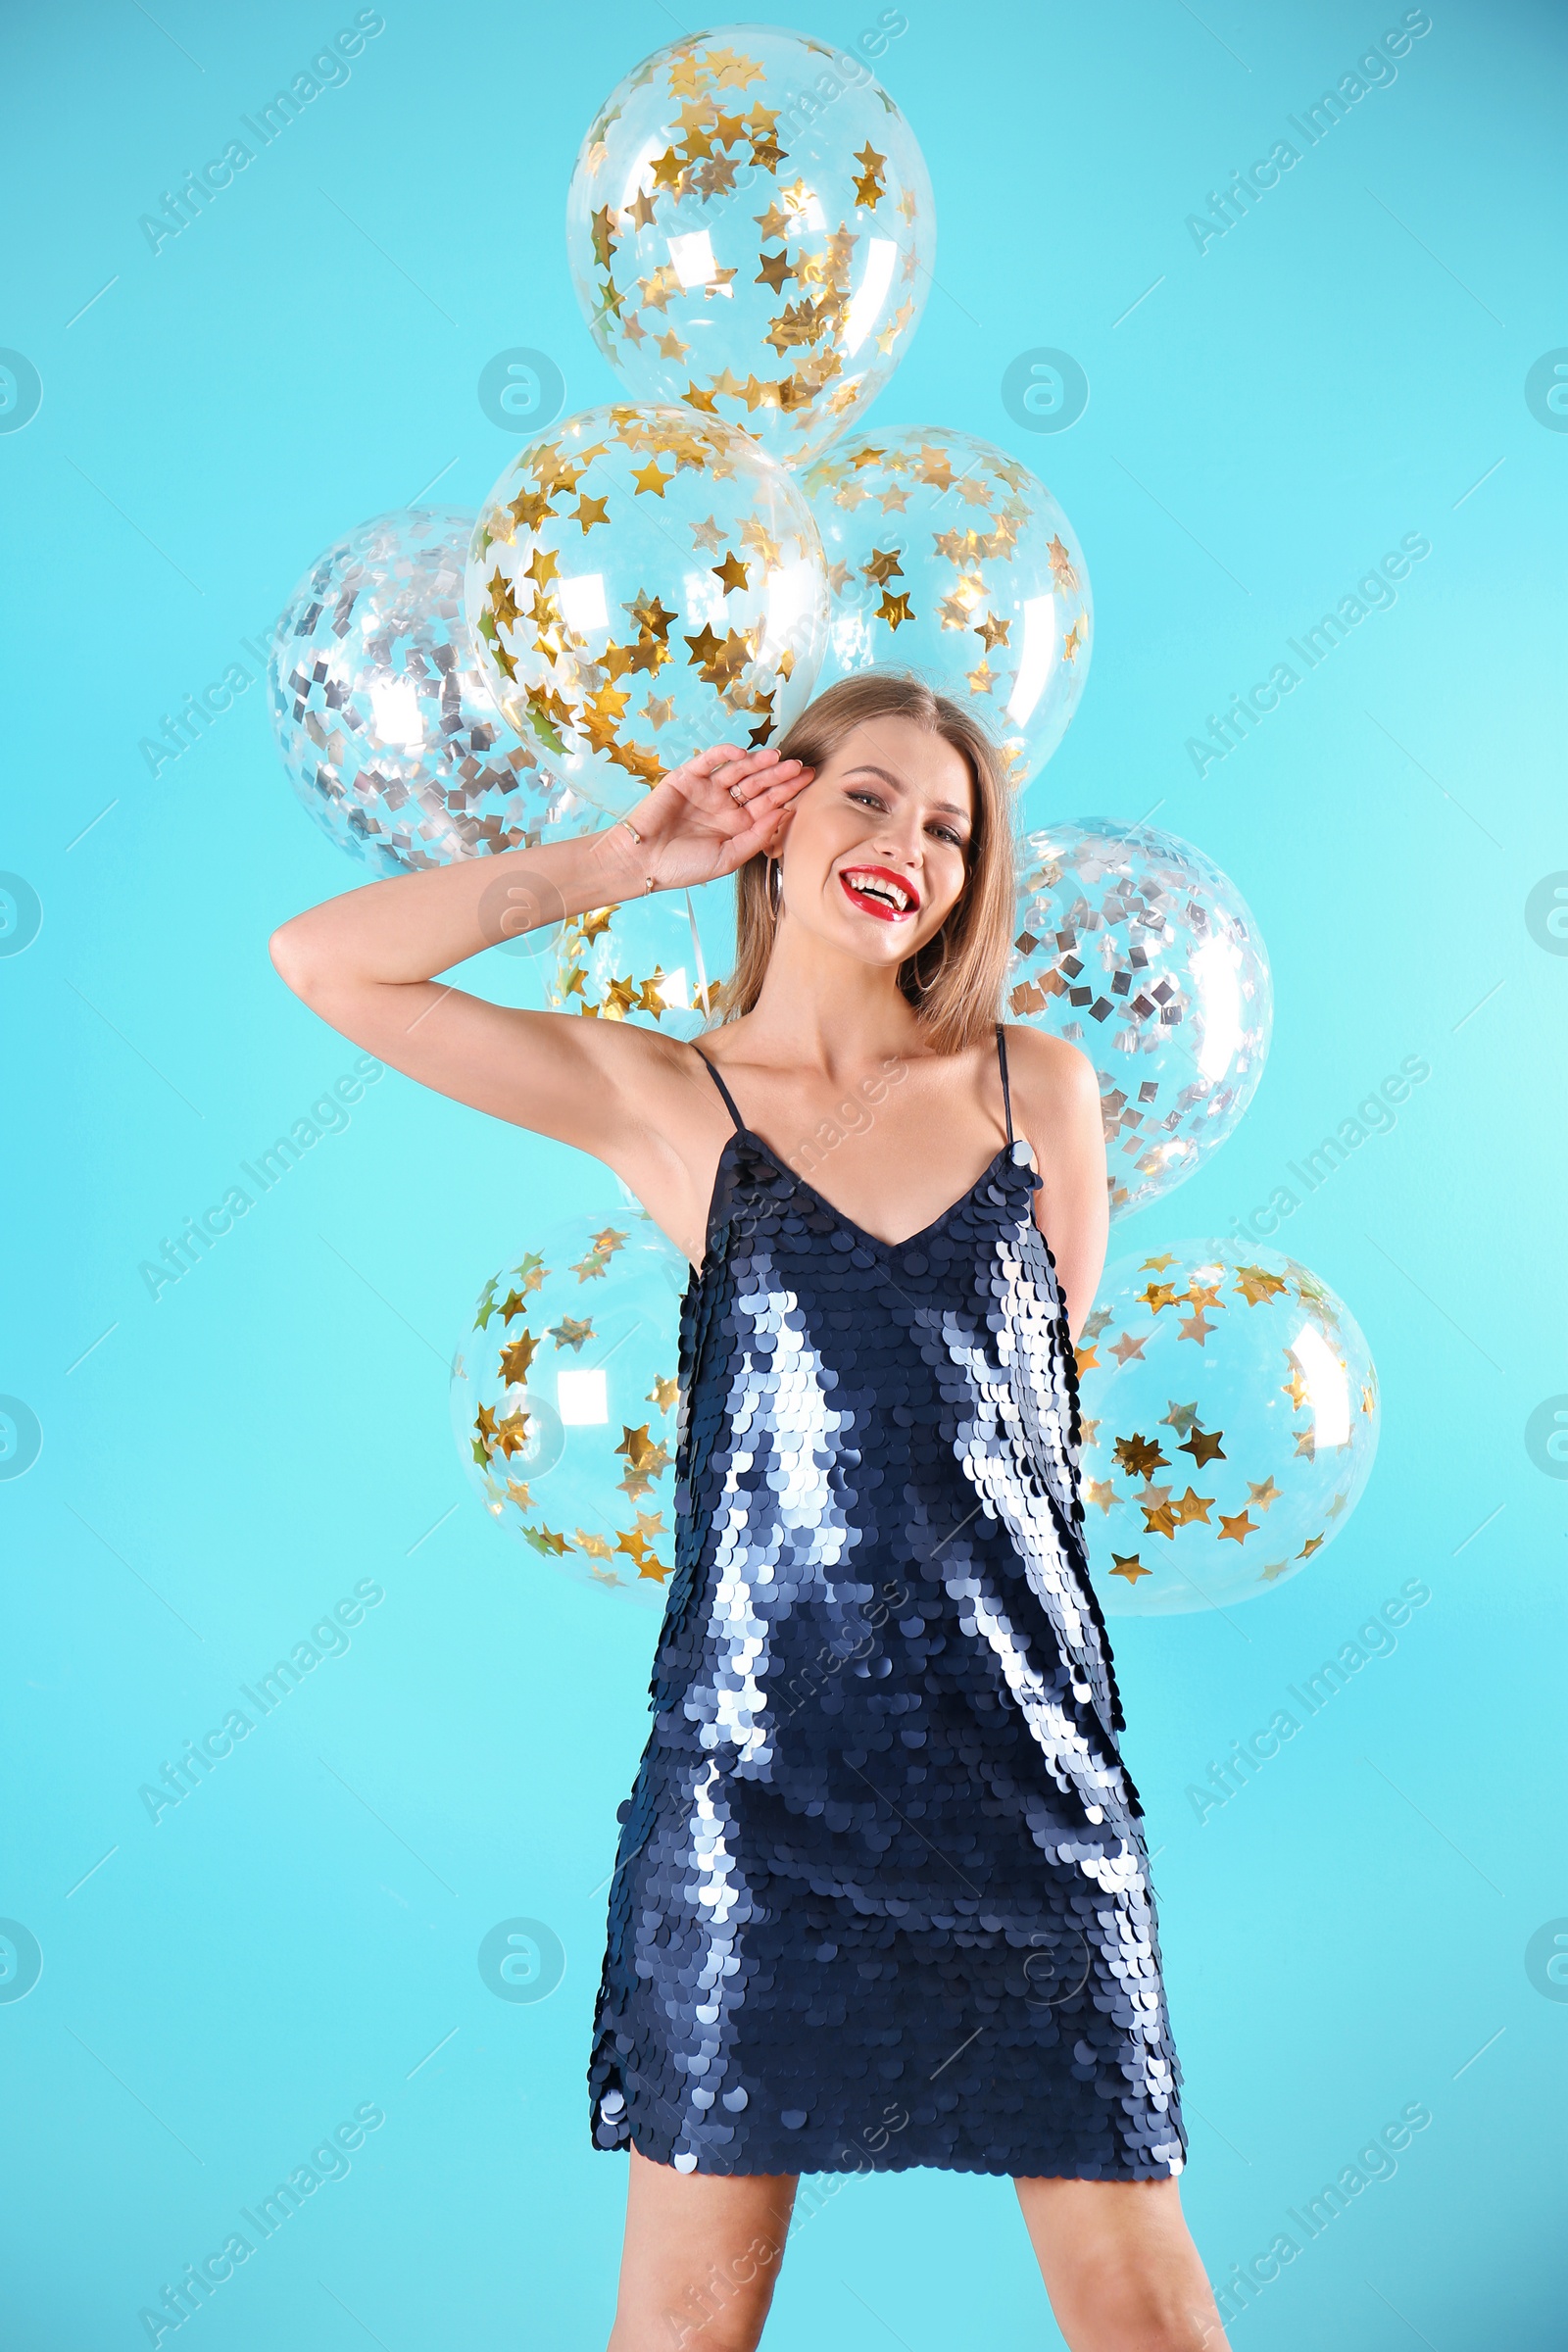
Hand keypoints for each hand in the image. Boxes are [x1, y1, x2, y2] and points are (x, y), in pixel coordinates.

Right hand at [601, 743, 814, 893]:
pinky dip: (725, 754)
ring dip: (758, 762)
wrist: (642, 861)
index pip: (768, 803)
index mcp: (737, 825)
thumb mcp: (728, 858)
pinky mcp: (687, 776)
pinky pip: (710, 760)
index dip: (788, 792)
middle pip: (758, 784)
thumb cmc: (683, 867)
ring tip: (778, 757)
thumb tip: (785, 814)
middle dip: (779, 775)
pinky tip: (742, 754)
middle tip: (800, 767)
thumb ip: (756, 837)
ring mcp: (707, 789)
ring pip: (738, 770)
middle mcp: (725, 805)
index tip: (808, 781)